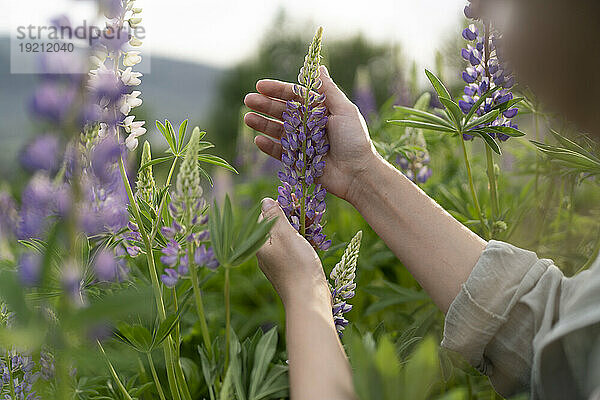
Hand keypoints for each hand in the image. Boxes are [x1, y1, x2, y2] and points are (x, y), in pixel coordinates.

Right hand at [244, 66, 377, 201]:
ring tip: (248, 118)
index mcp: (320, 110)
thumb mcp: (344, 110)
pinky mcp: (299, 162)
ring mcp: (303, 143)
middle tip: (248, 100)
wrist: (358, 174)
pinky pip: (280, 152)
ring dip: (263, 124)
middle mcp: (310, 125)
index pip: (295, 96)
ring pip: (278, 131)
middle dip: (265, 105)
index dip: (277, 90)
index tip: (260, 85)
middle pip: (283, 112)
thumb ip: (328, 90)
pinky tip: (258, 140)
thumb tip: (318, 66)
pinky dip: (269, 146)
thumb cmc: (355, 140)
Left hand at [256, 198, 330, 307]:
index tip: (295, 205)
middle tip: (307, 216)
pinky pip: (292, 253)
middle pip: (274, 229)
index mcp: (259, 245)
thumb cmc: (297, 265)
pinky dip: (302, 246)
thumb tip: (265, 201)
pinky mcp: (288, 272)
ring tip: (313, 229)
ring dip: (299, 233)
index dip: (279, 209)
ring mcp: (276, 265)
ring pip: (285, 241)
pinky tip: (314, 246)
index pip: (263, 218)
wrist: (308, 300)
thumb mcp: (286, 235)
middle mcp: (264, 255)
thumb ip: (275, 217)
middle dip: (291, 221)